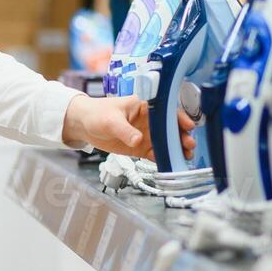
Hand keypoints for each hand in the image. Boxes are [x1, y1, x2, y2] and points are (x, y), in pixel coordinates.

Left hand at [61, 94, 196, 162]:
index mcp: (145, 106)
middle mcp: (149, 120)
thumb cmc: (96, 114)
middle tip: (189, 145)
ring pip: (166, 142)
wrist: (83, 125)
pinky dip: (163, 159)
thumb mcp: (110, 120)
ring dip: (176, 149)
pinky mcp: (140, 147)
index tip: (188, 126)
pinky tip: (170, 164)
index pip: (167, 110)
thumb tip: (138, 139)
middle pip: (170, 128)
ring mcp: (146, 134)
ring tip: (185, 156)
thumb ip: (124, 130)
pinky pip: (155, 153)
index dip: (179, 118)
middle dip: (181, 136)